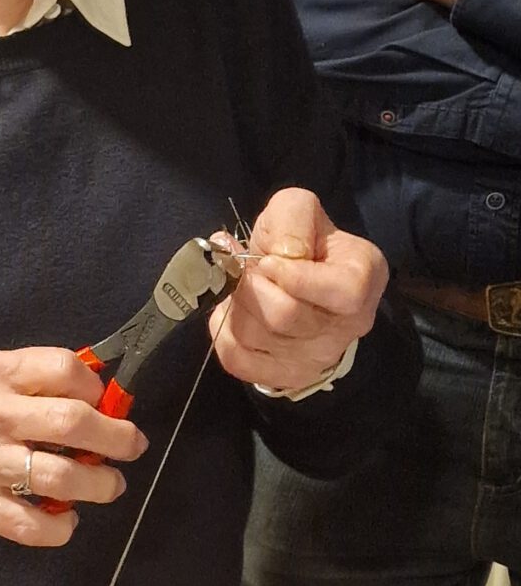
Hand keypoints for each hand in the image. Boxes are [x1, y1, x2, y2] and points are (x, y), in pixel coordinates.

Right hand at [0, 346, 147, 546]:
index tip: (101, 401)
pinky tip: (66, 523)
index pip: (62, 369)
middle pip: (74, 423)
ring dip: (99, 485)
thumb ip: (20, 374)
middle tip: (130, 446)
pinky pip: (31, 526)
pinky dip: (59, 529)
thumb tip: (83, 384)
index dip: (94, 387)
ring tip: (109, 486)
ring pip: (62, 478)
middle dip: (117, 437)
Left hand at [209, 188, 386, 391]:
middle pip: (285, 316)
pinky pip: (238, 360)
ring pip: (257, 337)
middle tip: (249, 269)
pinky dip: (223, 331)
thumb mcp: (299, 210)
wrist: (300, 280)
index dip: (293, 275)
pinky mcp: (287, 376)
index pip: (340, 292)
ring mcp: (319, 357)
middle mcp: (349, 326)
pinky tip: (233, 312)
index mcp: (362, 280)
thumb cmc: (303, 243)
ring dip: (236, 305)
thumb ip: (292, 218)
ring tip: (242, 287)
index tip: (269, 259)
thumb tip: (276, 255)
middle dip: (252, 286)